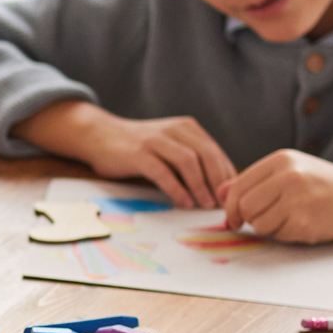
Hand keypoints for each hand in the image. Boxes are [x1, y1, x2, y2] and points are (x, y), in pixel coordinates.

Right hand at [15, 101, 233, 207]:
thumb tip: (219, 188)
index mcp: (187, 127)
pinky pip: (163, 172)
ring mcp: (155, 140)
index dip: (226, 176)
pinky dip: (176, 189)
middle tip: (223, 204)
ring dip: (200, 186)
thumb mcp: (170, 146)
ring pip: (188, 162)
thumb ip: (192, 160)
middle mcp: (174, 130)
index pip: (215, 152)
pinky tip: (183, 202)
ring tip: (205, 205)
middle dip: (218, 182)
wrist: (100, 135)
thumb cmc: (139, 147)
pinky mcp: (138, 153)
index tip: (232, 197)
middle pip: (206, 155)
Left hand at [219, 150, 332, 243]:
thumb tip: (218, 193)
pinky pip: (277, 235)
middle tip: (259, 221)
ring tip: (286, 219)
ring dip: (266, 228)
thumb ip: (254, 180)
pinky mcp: (305, 222)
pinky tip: (300, 224)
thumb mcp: (289, 170)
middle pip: (245, 206)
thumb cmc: (321, 185)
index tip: (232, 218)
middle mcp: (288, 177)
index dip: (230, 205)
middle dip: (246, 219)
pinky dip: (283, 235)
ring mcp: (297, 200)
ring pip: (258, 223)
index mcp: (281, 160)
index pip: (239, 186)